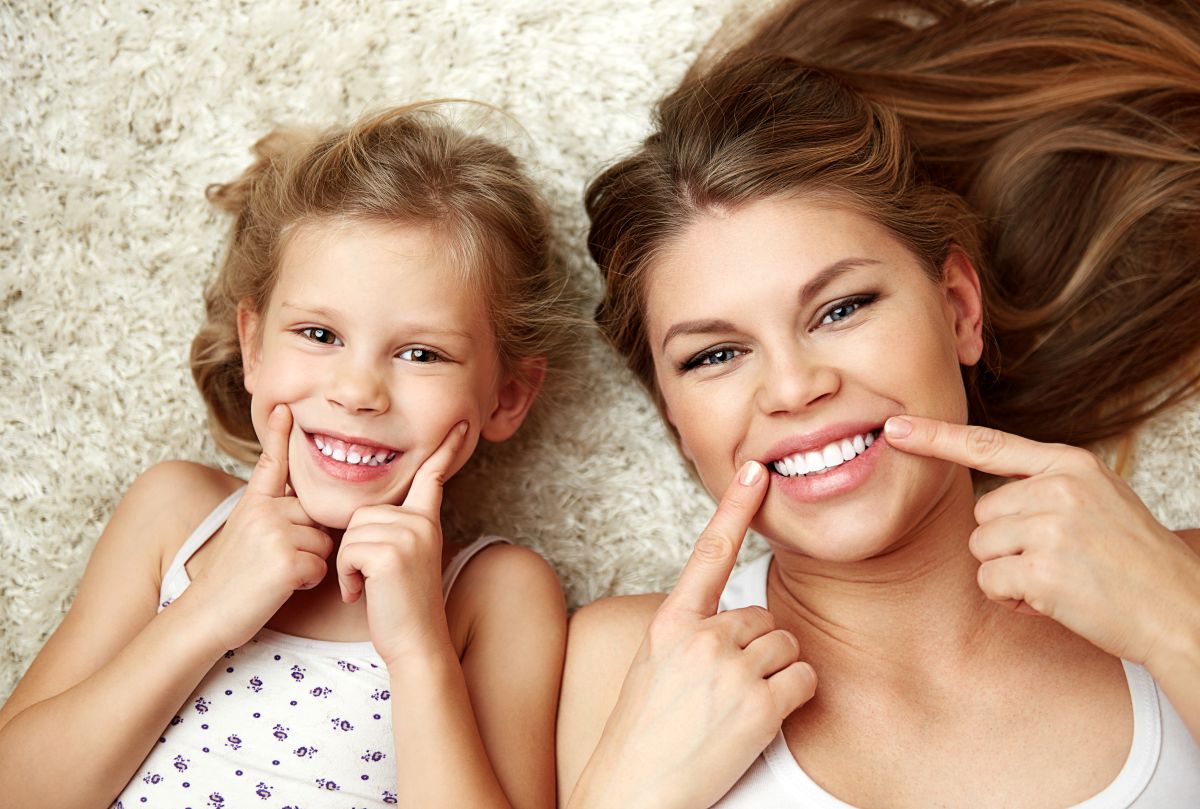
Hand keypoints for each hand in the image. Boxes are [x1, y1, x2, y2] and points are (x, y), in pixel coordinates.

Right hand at [190, 404, 333, 650]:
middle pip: (317, 516)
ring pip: (323, 542)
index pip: (271, 463)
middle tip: (273, 562)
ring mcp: (274, 533)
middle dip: (308, 542)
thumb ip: (274, 516)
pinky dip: (307, 582)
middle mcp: (263, 511)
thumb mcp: (245, 536)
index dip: (279, 434)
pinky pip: (321, 566)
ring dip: (308, 563)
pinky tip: (279, 587)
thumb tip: (309, 510)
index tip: (286, 407)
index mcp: (253, 503)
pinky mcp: (286, 559)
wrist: (204, 616)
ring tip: (274, 575)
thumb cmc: (231, 582)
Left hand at [336, 421, 468, 666]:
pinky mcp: (390, 553)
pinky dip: (347, 576)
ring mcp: (408, 536)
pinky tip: (362, 594)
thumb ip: (395, 531)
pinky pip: (347, 550)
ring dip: (349, 563)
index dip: (444, 450)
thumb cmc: (402, 608)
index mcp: (426, 521)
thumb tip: (371, 516)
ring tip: (370, 586)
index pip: (432, 477)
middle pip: (363, 512)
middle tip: (372, 579)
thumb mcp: (404, 560)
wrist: (416, 644)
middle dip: (355, 548)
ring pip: (351, 531)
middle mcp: (421, 523)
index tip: (458, 424)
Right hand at [575, 461, 816, 808]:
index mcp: (670, 624)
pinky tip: (761, 719)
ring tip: (737, 706)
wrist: (632, 792)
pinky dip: (794, 698)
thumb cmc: (642, 734)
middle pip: (764, 617)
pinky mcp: (759, 708)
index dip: (735, 508)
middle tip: (727, 687)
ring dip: (776, 673)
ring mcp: (730, 672)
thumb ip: (692, 634)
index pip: (708, 553)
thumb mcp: (653, 667)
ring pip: (787, 646)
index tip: (757, 471)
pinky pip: (804, 681)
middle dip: (758, 648)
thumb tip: (740, 621)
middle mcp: (701, 639)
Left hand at [884, 415, 1199, 670]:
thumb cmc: (1135, 561)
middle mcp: (1059, 488)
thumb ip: (1046, 486)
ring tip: (1061, 578)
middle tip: (1058, 559)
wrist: (1181, 610)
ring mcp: (1051, 527)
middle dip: (1006, 543)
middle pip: (980, 512)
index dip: (935, 437)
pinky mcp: (1043, 570)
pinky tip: (1056, 600)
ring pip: (981, 547)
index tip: (895, 429)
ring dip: (1009, 572)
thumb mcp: (1099, 499)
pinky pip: (990, 581)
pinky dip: (1013, 598)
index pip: (988, 444)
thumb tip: (989, 494)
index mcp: (1071, 464)